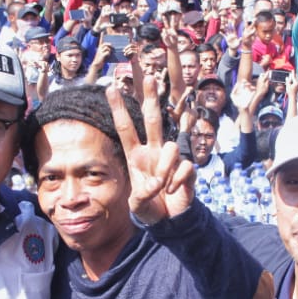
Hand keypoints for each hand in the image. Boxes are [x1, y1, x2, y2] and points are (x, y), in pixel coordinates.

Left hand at [106, 74, 193, 225]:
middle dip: (151, 98)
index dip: (119, 109)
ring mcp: (171, 159)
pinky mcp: (187, 168)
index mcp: (136, 156)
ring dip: (164, 169)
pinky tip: (173, 191)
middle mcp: (153, 152)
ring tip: (161, 187)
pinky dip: (177, 182)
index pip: (126, 128)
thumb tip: (156, 182)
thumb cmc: (150, 207)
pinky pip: (184, 166)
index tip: (110, 88)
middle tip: (150, 77)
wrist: (169, 221)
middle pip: (153, 119)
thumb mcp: (136, 204)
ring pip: (170, 147)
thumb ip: (141, 195)